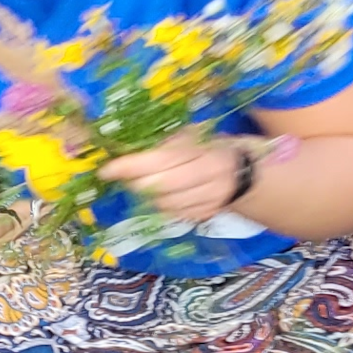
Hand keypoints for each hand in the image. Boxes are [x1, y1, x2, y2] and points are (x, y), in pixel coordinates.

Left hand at [105, 131, 248, 225]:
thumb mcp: (193, 136)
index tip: (108, 169)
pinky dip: (158, 204)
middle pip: (162, 188)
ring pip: (164, 205)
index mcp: (210, 154)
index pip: (164, 161)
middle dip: (136, 182)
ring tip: (141, 181)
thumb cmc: (209, 148)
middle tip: (121, 174)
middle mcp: (213, 181)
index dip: (133, 166)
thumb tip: (126, 151)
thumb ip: (165, 144)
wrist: (244, 172)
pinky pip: (171, 214)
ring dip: (145, 194)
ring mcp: (211, 203)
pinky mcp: (203, 217)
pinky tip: (159, 192)